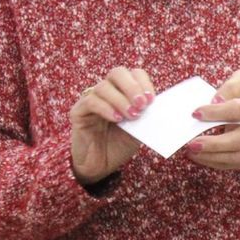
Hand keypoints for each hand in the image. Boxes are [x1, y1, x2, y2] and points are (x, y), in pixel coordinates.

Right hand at [70, 67, 154, 185]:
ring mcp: (91, 100)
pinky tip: (116, 119)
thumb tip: (161, 108)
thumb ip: (146, 117)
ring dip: (120, 100)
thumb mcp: (139, 130)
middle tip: (141, 104)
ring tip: (131, 116)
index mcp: (124, 93)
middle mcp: (107, 92)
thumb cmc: (119, 146)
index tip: (151, 100)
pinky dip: (106, 108)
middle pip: (118, 73)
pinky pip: (90, 101)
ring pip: (104, 87)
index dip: (143, 83)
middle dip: (132, 86)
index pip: (134, 74)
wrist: (100, 167)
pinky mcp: (78, 111)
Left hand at [188, 68, 239, 172]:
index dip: (215, 113)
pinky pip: (235, 164)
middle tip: (191, 144)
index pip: (236, 110)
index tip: (196, 114)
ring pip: (236, 156)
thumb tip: (216, 100)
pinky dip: (216, 163)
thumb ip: (231, 86)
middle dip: (213, 144)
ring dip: (212, 157)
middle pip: (237, 140)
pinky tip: (200, 157)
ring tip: (192, 152)